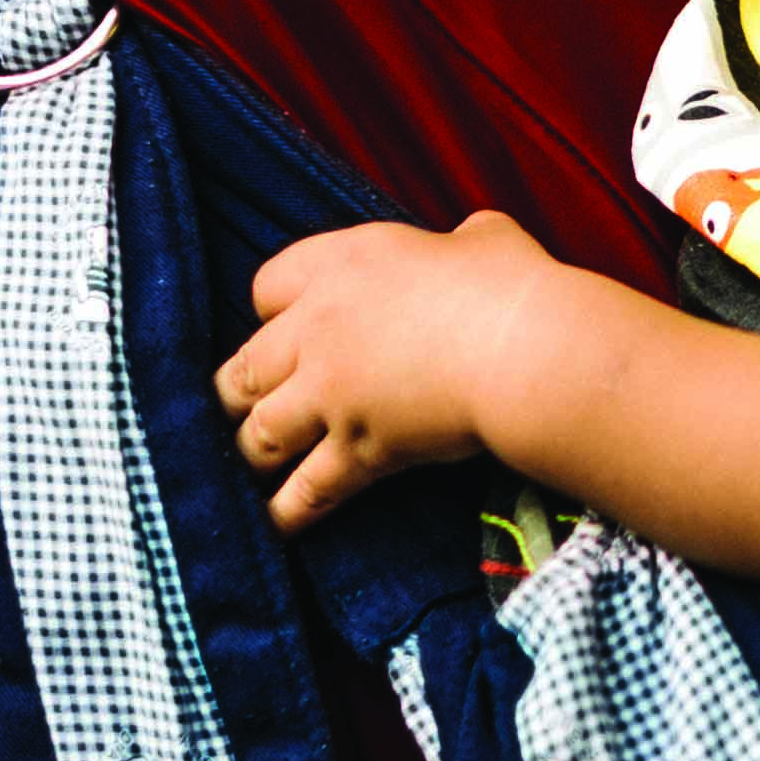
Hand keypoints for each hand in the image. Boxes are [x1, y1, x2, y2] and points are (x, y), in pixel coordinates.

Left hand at [222, 212, 591, 528]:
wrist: (522, 348)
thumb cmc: (508, 283)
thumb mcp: (482, 238)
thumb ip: (460, 242)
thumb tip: (476, 244)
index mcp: (340, 265)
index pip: (265, 288)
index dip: (273, 311)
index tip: (287, 327)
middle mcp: (318, 329)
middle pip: (244, 367)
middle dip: (237, 391)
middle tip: (241, 405)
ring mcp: (330, 395)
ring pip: (260, 433)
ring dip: (252, 453)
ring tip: (252, 466)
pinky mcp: (357, 449)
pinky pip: (307, 489)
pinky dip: (288, 510)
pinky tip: (275, 523)